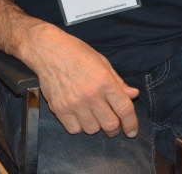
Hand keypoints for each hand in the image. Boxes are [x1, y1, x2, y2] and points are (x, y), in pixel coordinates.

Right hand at [20, 22, 139, 137]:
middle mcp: (91, 94)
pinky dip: (78, 126)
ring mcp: (74, 103)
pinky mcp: (59, 108)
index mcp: (105, 81)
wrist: (48, 50)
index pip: (125, 110)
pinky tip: (78, 115)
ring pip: (92, 129)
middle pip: (110, 125)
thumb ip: (118, 81)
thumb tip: (133, 94)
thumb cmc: (76, 53)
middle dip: (114, 128)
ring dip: (95, 125)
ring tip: (92, 115)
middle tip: (111, 124)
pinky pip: (74, 129)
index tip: (131, 131)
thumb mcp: (102, 62)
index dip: (131, 124)